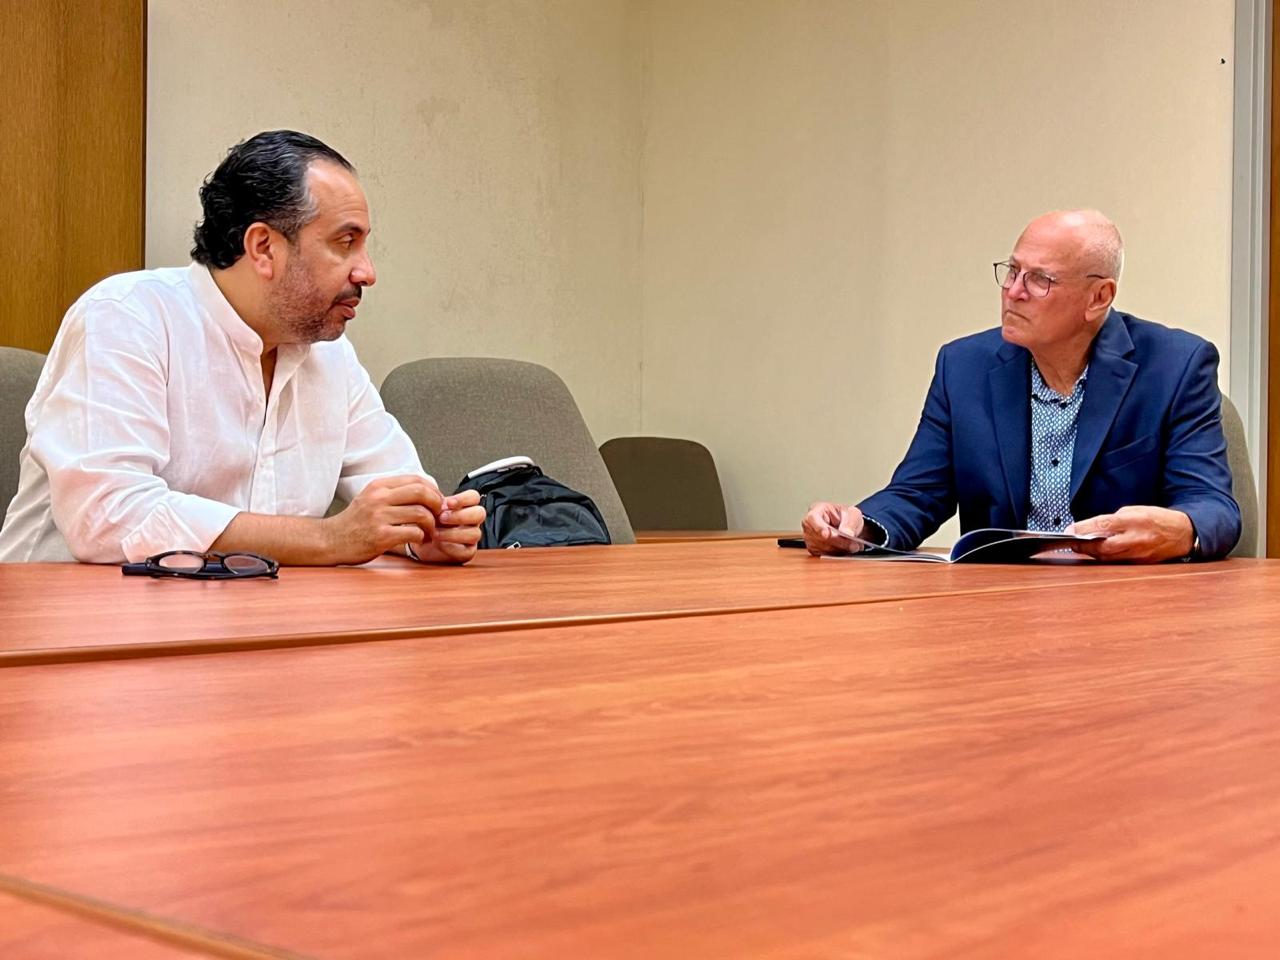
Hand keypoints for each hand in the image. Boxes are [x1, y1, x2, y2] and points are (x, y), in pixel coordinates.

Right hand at [323, 475, 442, 564]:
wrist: (331, 540)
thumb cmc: (355, 522)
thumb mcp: (371, 498)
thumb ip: (395, 493)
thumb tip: (427, 490)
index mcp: (379, 486)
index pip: (416, 479)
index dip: (433, 490)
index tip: (437, 502)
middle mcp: (379, 498)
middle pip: (422, 492)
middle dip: (437, 504)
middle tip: (439, 516)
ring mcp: (379, 517)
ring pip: (421, 513)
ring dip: (431, 524)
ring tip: (429, 532)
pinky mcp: (381, 536)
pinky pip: (413, 533)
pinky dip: (421, 537)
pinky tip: (417, 540)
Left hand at [411, 489, 485, 564]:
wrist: (418, 540)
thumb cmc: (427, 521)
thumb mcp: (429, 509)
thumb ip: (435, 502)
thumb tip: (439, 495)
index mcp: (465, 506)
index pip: (474, 497)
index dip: (464, 499)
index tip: (448, 503)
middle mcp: (471, 520)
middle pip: (480, 514)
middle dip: (460, 516)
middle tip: (442, 518)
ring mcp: (471, 537)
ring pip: (475, 533)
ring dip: (453, 533)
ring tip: (435, 533)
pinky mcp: (467, 552)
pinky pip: (467, 551)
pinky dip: (451, 547)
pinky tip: (437, 543)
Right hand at [801, 502, 866, 555]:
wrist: (847, 526)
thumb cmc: (846, 517)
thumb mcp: (853, 515)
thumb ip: (850, 523)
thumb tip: (846, 533)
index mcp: (817, 510)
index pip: (812, 519)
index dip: (818, 527)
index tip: (826, 534)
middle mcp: (810, 525)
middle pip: (819, 536)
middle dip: (838, 542)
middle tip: (854, 544)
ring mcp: (810, 538)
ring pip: (823, 548)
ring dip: (840, 549)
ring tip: (853, 546)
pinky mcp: (814, 549)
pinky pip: (825, 555)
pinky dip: (837, 554)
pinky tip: (846, 549)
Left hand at [1067, 505, 1194, 562]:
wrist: (1183, 534)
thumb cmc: (1158, 519)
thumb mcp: (1136, 510)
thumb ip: (1114, 519)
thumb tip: (1093, 527)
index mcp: (1135, 521)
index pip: (1104, 525)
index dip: (1084, 528)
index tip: (1069, 530)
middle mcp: (1137, 539)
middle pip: (1103, 546)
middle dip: (1084, 546)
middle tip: (1072, 542)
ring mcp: (1139, 554)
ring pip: (1108, 557)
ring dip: (1092, 553)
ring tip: (1081, 547)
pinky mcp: (1141, 564)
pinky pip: (1117, 562)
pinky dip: (1105, 557)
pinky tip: (1097, 553)